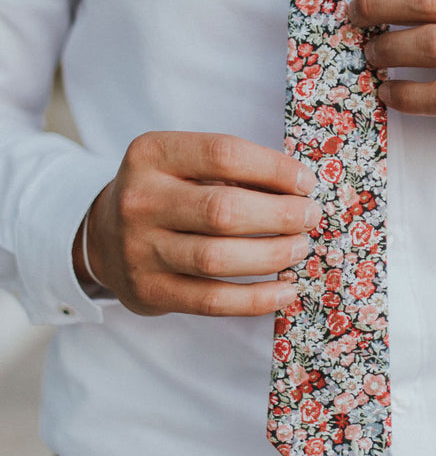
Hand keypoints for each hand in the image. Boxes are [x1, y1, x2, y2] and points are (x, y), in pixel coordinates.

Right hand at [72, 132, 320, 316]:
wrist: (104, 235)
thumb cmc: (168, 192)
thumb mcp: (184, 164)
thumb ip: (232, 170)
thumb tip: (300, 191)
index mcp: (152, 154)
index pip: (223, 154)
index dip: (274, 169)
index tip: (306, 183)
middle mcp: (140, 199)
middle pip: (223, 210)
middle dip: (280, 216)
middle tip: (310, 218)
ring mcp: (139, 249)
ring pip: (218, 259)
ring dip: (272, 256)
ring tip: (300, 249)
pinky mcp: (148, 291)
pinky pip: (211, 301)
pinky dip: (255, 299)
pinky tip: (284, 290)